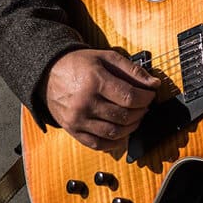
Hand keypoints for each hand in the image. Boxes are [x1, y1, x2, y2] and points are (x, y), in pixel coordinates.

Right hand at [42, 49, 160, 150]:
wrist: (48, 73)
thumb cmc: (80, 64)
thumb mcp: (106, 57)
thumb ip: (132, 70)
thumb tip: (154, 83)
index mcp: (95, 81)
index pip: (130, 97)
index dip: (146, 98)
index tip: (150, 95)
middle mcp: (85, 103)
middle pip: (124, 116)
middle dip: (141, 112)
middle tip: (144, 105)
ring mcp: (77, 119)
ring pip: (114, 132)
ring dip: (131, 127)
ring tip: (135, 117)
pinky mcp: (72, 130)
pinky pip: (98, 144)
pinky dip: (114, 142)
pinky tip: (122, 133)